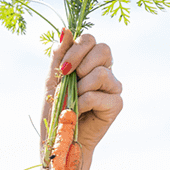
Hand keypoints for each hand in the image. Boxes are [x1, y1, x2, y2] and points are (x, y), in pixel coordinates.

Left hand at [41, 30, 122, 163]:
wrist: (59, 140)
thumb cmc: (55, 110)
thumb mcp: (53, 79)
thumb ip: (60, 55)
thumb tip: (65, 29)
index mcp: (89, 61)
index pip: (91, 39)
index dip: (78, 48)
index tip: (63, 68)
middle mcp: (105, 71)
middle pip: (103, 49)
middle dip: (81, 62)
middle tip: (69, 80)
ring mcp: (113, 87)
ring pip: (102, 72)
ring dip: (80, 88)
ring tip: (73, 101)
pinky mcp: (116, 104)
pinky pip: (99, 95)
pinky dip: (82, 103)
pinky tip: (78, 112)